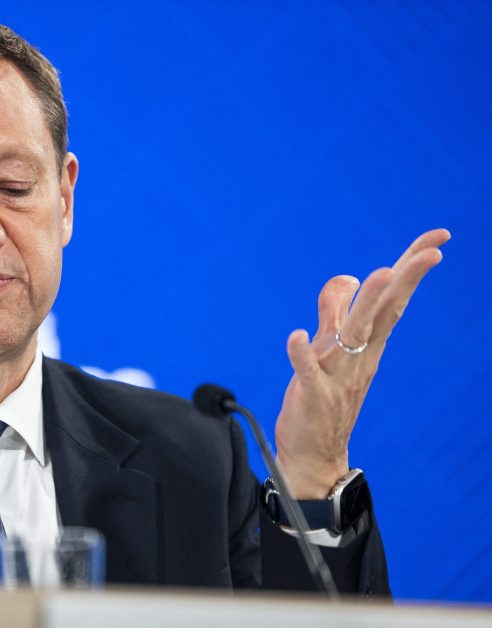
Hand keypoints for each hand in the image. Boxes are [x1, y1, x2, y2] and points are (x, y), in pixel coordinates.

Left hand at [274, 229, 449, 497]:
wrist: (314, 455)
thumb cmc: (324, 398)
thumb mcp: (330, 348)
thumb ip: (334, 312)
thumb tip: (346, 277)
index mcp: (367, 346)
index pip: (394, 300)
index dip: (413, 268)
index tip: (438, 238)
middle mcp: (358, 357)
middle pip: (385, 313)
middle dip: (406, 281)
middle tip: (432, 253)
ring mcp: (337, 377)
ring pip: (353, 337)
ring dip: (365, 306)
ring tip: (377, 276)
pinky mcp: (313, 396)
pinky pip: (308, 373)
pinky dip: (301, 354)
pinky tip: (295, 335)